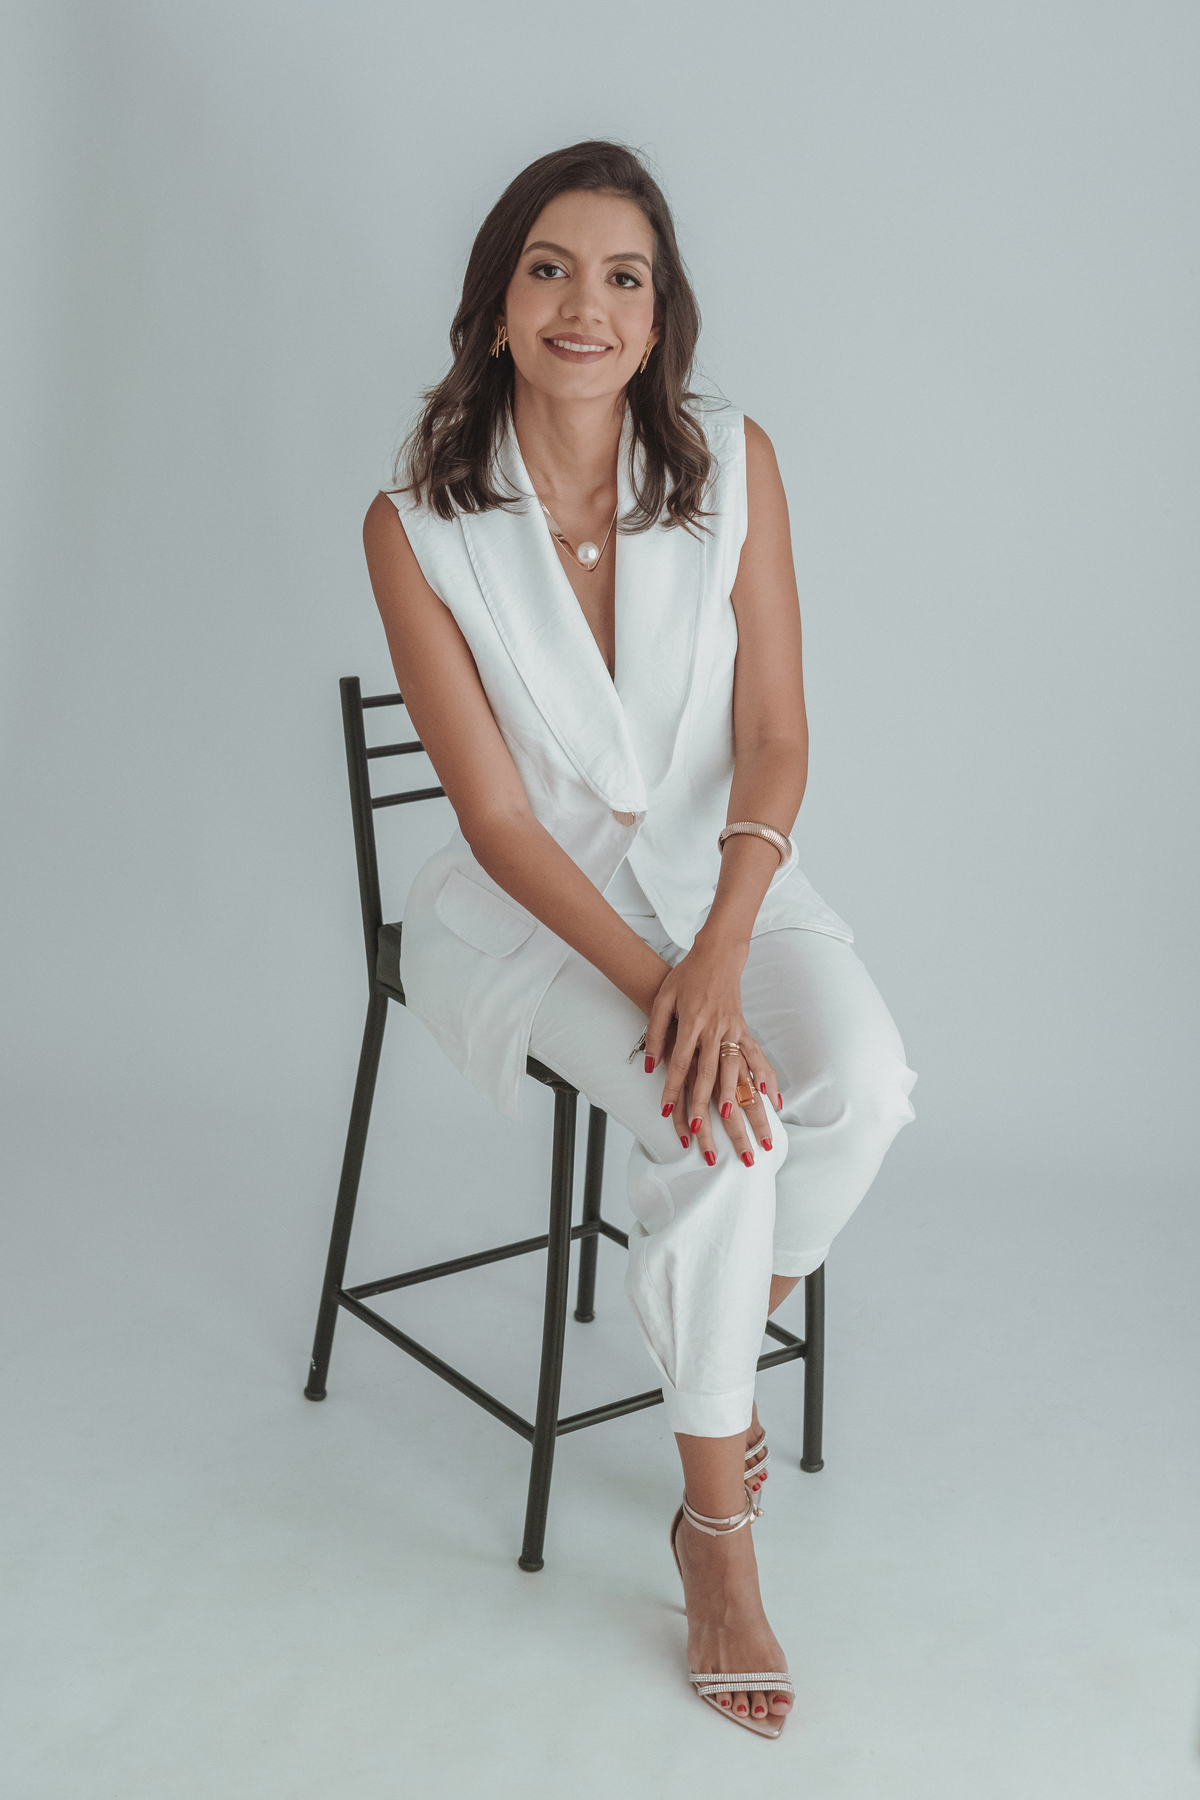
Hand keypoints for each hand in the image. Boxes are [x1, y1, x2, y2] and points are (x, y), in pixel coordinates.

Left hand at [644, 936, 779, 1166]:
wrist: (717, 955)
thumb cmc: (686, 976)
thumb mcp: (662, 999)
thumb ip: (655, 1032)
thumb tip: (650, 1066)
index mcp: (693, 1023)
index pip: (680, 1063)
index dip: (672, 1089)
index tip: (665, 1112)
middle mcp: (715, 1030)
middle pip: (708, 1075)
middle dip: (704, 1105)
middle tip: (700, 1132)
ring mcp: (734, 1031)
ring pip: (735, 1071)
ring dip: (736, 1099)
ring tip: (735, 1120)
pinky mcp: (744, 1030)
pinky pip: (756, 1058)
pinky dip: (765, 1078)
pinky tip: (771, 1098)